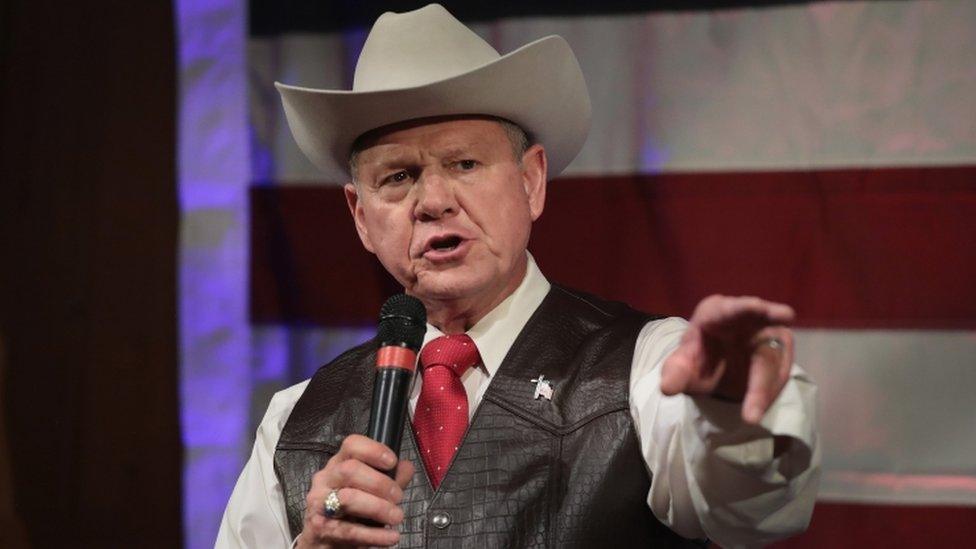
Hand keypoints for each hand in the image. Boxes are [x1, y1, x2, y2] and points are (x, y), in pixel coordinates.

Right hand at [297, 434, 414, 547]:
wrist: (325, 541)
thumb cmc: (350, 511)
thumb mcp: (372, 492)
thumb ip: (391, 478)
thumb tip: (406, 467)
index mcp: (339, 464)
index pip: (351, 445)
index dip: (373, 450)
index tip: (392, 461)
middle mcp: (326, 479)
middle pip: (350, 470)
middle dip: (379, 483)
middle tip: (398, 496)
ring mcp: (319, 503)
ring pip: (348, 499)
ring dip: (378, 508)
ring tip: (396, 517)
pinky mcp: (320, 528)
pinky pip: (349, 530)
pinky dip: (374, 535)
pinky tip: (391, 537)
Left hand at [660, 295, 794, 423]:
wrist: (713, 366)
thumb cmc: (697, 357)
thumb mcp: (682, 366)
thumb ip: (675, 372)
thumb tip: (667, 388)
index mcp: (717, 311)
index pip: (733, 308)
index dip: (751, 310)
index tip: (780, 315)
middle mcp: (749, 317)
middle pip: (762, 347)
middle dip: (759, 384)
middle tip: (751, 415)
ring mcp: (769, 333)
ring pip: (775, 365)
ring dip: (764, 394)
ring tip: (749, 417)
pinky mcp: (781, 351)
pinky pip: (780, 375)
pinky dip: (768, 394)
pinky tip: (755, 408)